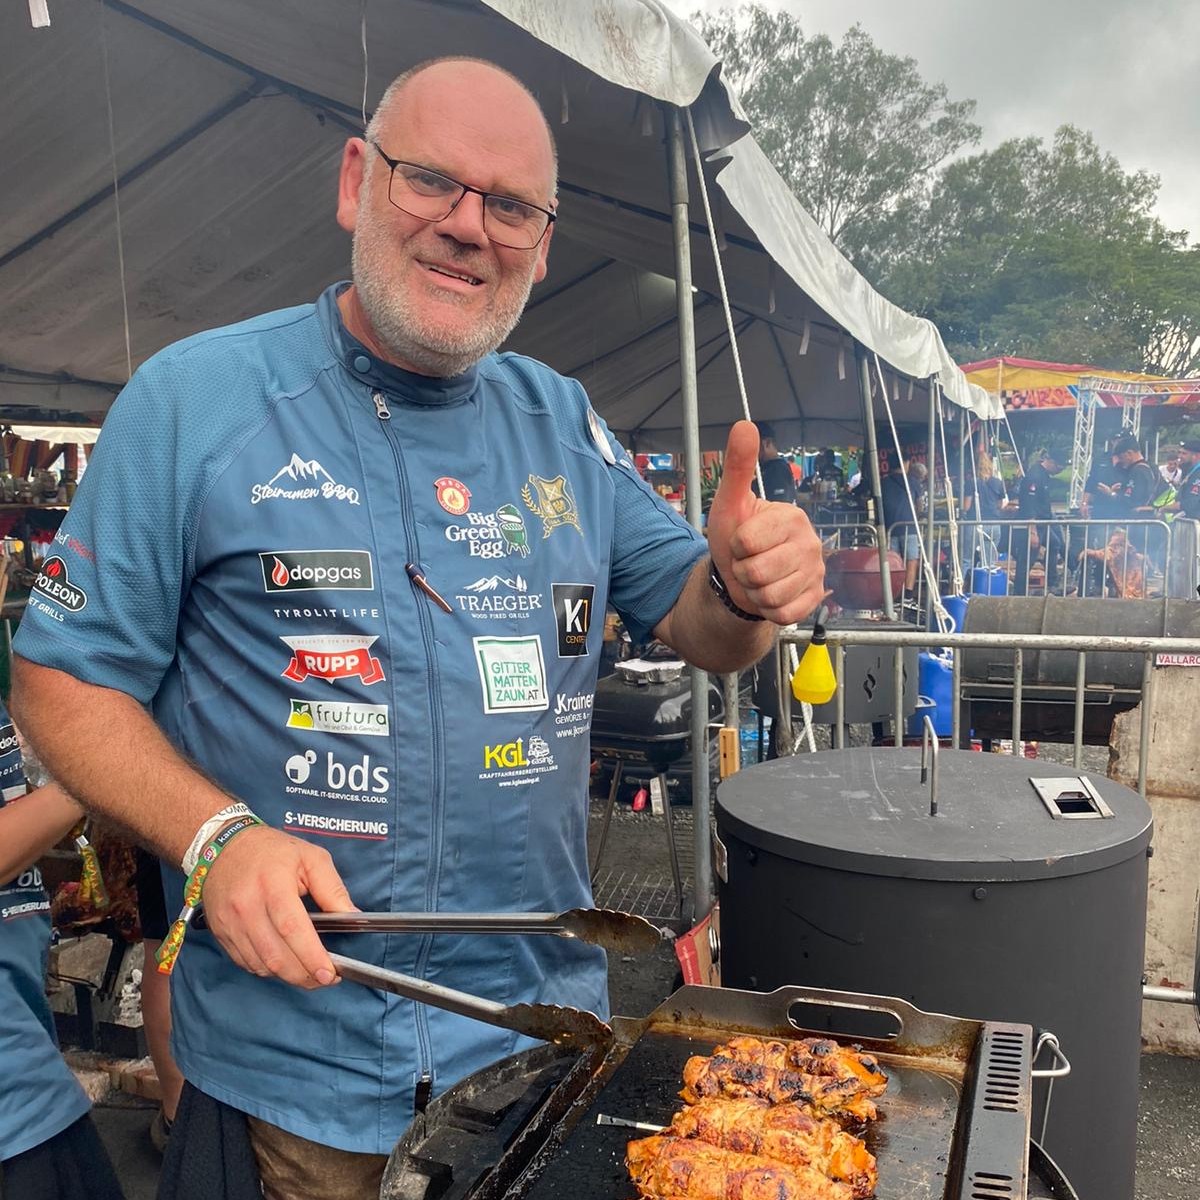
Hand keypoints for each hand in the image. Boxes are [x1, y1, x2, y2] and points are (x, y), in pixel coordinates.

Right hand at [199, 825, 356, 987]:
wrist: (223, 846)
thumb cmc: (272, 850)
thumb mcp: (311, 857)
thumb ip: (332, 888)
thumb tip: (354, 917)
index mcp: (273, 884)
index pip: (292, 929)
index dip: (311, 956)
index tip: (329, 973)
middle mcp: (247, 906)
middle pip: (276, 955)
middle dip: (304, 974)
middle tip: (325, 978)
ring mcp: (229, 922)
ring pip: (261, 964)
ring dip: (287, 975)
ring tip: (308, 972)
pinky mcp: (220, 933)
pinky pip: (246, 962)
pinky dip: (267, 969)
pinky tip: (283, 962)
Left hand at [705, 421, 825, 624]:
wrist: (742, 578)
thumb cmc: (736, 537)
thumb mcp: (730, 503)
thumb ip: (738, 466)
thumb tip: (744, 425)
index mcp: (792, 517)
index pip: (746, 543)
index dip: (735, 547)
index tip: (742, 542)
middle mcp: (811, 543)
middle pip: (758, 573)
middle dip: (743, 572)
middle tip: (748, 563)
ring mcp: (816, 573)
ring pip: (770, 595)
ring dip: (755, 592)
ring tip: (758, 579)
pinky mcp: (815, 599)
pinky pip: (783, 613)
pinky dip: (768, 609)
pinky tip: (771, 594)